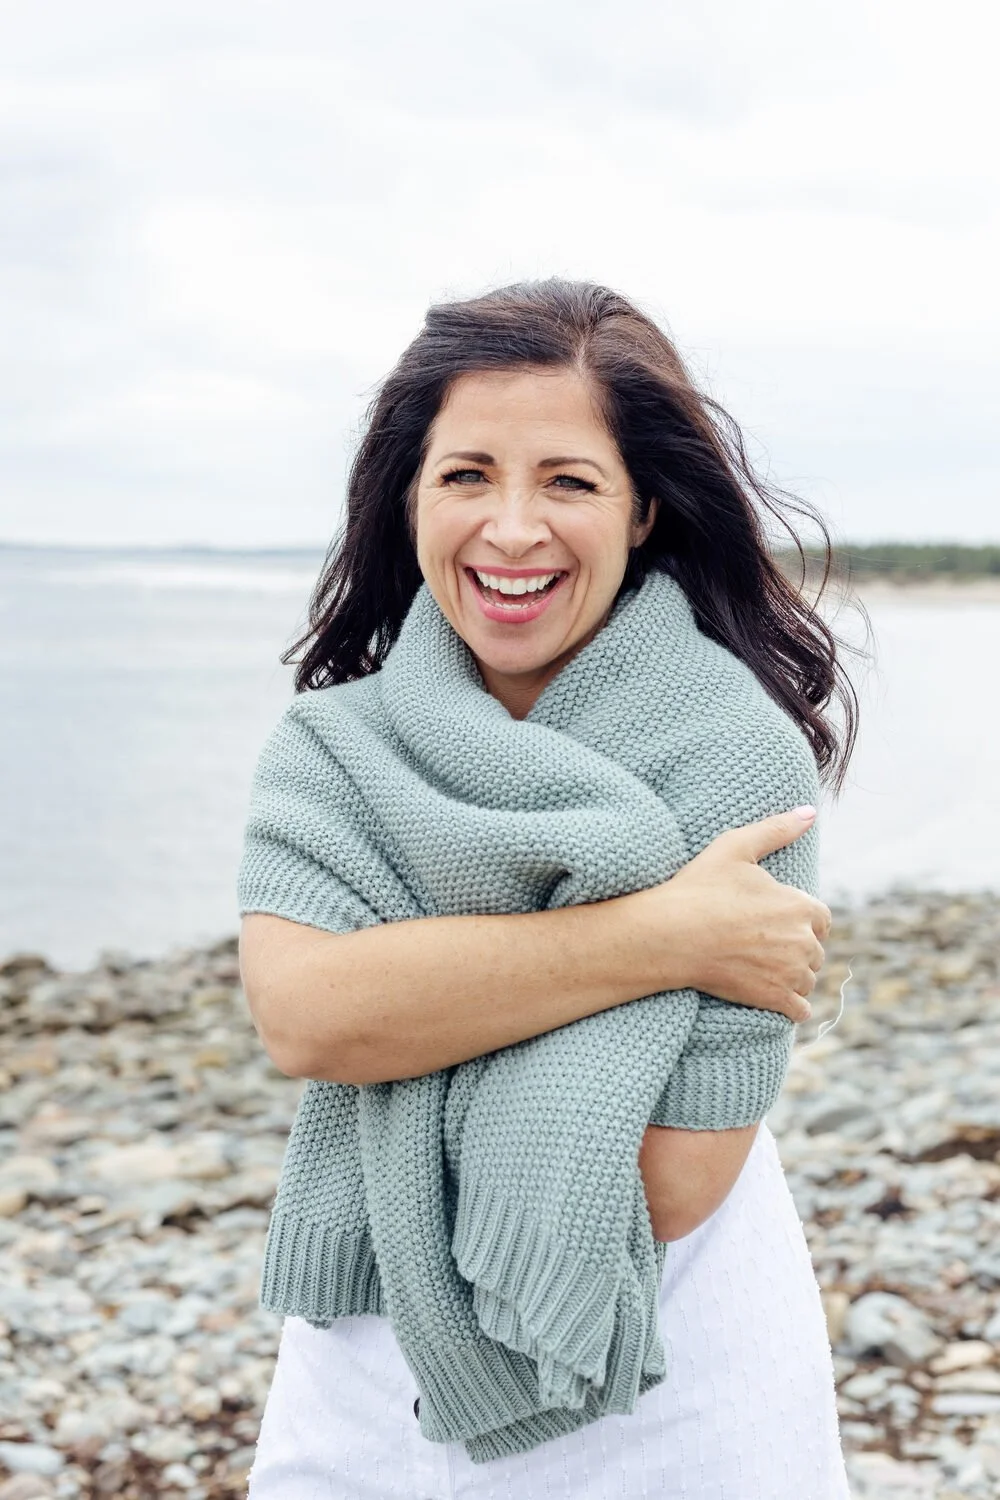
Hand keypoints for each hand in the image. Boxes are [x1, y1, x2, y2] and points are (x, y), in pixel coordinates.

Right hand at [628, 808, 829, 1022]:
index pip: (822, 919)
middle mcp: (803, 941)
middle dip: (796, 949)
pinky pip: (799, 1010)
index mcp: (800, 905)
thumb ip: (776, 829)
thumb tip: (810, 811)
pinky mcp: (774, 999)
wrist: (671, 935)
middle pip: (815, 951)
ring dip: (794, 977)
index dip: (803, 920)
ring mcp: (790, 973)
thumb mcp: (735, 847)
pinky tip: (779, 1000)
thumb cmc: (700, 888)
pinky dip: (792, 1007)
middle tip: (766, 945)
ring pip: (807, 980)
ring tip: (766, 969)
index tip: (781, 921)